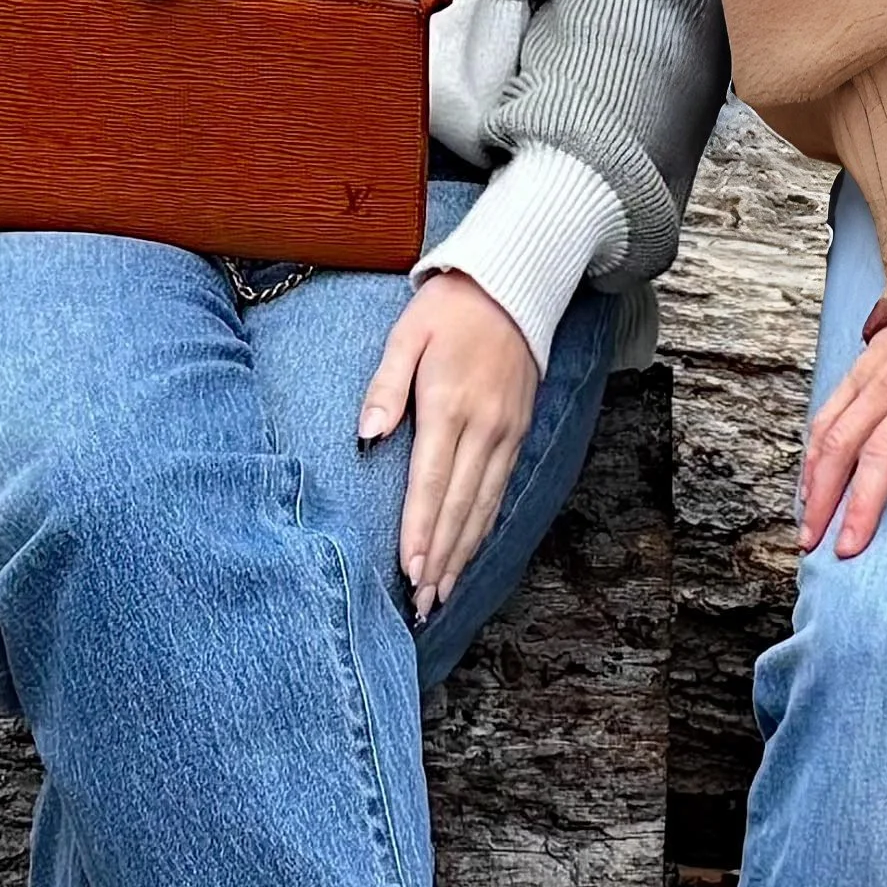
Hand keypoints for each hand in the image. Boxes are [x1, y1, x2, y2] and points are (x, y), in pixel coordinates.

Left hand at [360, 272, 541, 620]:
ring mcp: (507, 433)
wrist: (515, 285)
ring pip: (483, 506)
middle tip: (421, 601)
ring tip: (441, 592)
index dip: (420, 530)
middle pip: (460, 507)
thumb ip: (385, 387)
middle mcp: (484, 428)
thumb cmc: (450, 309)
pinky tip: (469, 551)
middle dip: (440, 558)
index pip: (432, 483)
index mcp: (451, 406)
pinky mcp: (519, 432)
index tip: (409, 569)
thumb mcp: (407, 335)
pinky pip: (500, 491)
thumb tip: (367, 436)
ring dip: (462, 553)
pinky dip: (483, 527)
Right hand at [801, 279, 886, 563]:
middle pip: (882, 454)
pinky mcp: (863, 369)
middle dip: (861, 508)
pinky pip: (830, 414)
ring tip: (811, 533)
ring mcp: (885, 379)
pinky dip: (814, 453)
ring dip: (823, 487)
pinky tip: (806, 488)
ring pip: (843, 437)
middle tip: (847, 553)